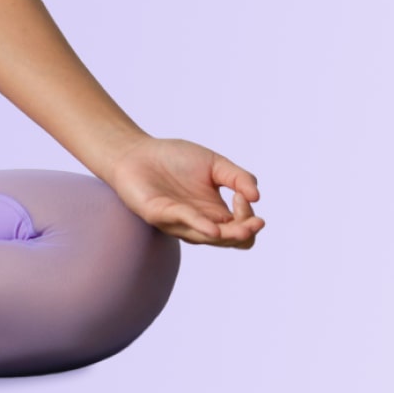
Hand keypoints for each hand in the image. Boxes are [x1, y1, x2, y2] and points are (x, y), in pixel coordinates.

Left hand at [104, 135, 262, 247]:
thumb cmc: (174, 159)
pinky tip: (213, 228)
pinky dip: (199, 225)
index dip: (249, 218)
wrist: (136, 152)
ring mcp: (180, 222)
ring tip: (243, 229)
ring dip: (228, 235)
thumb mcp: (215, 164)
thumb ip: (238, 177)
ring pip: (209, 239)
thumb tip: (257, 196)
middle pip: (231, 241)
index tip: (241, 194)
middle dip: (246, 233)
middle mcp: (200, 223)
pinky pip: (183, 222)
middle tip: (255, 221)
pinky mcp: (159, 215)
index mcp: (215, 213)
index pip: (242, 229)